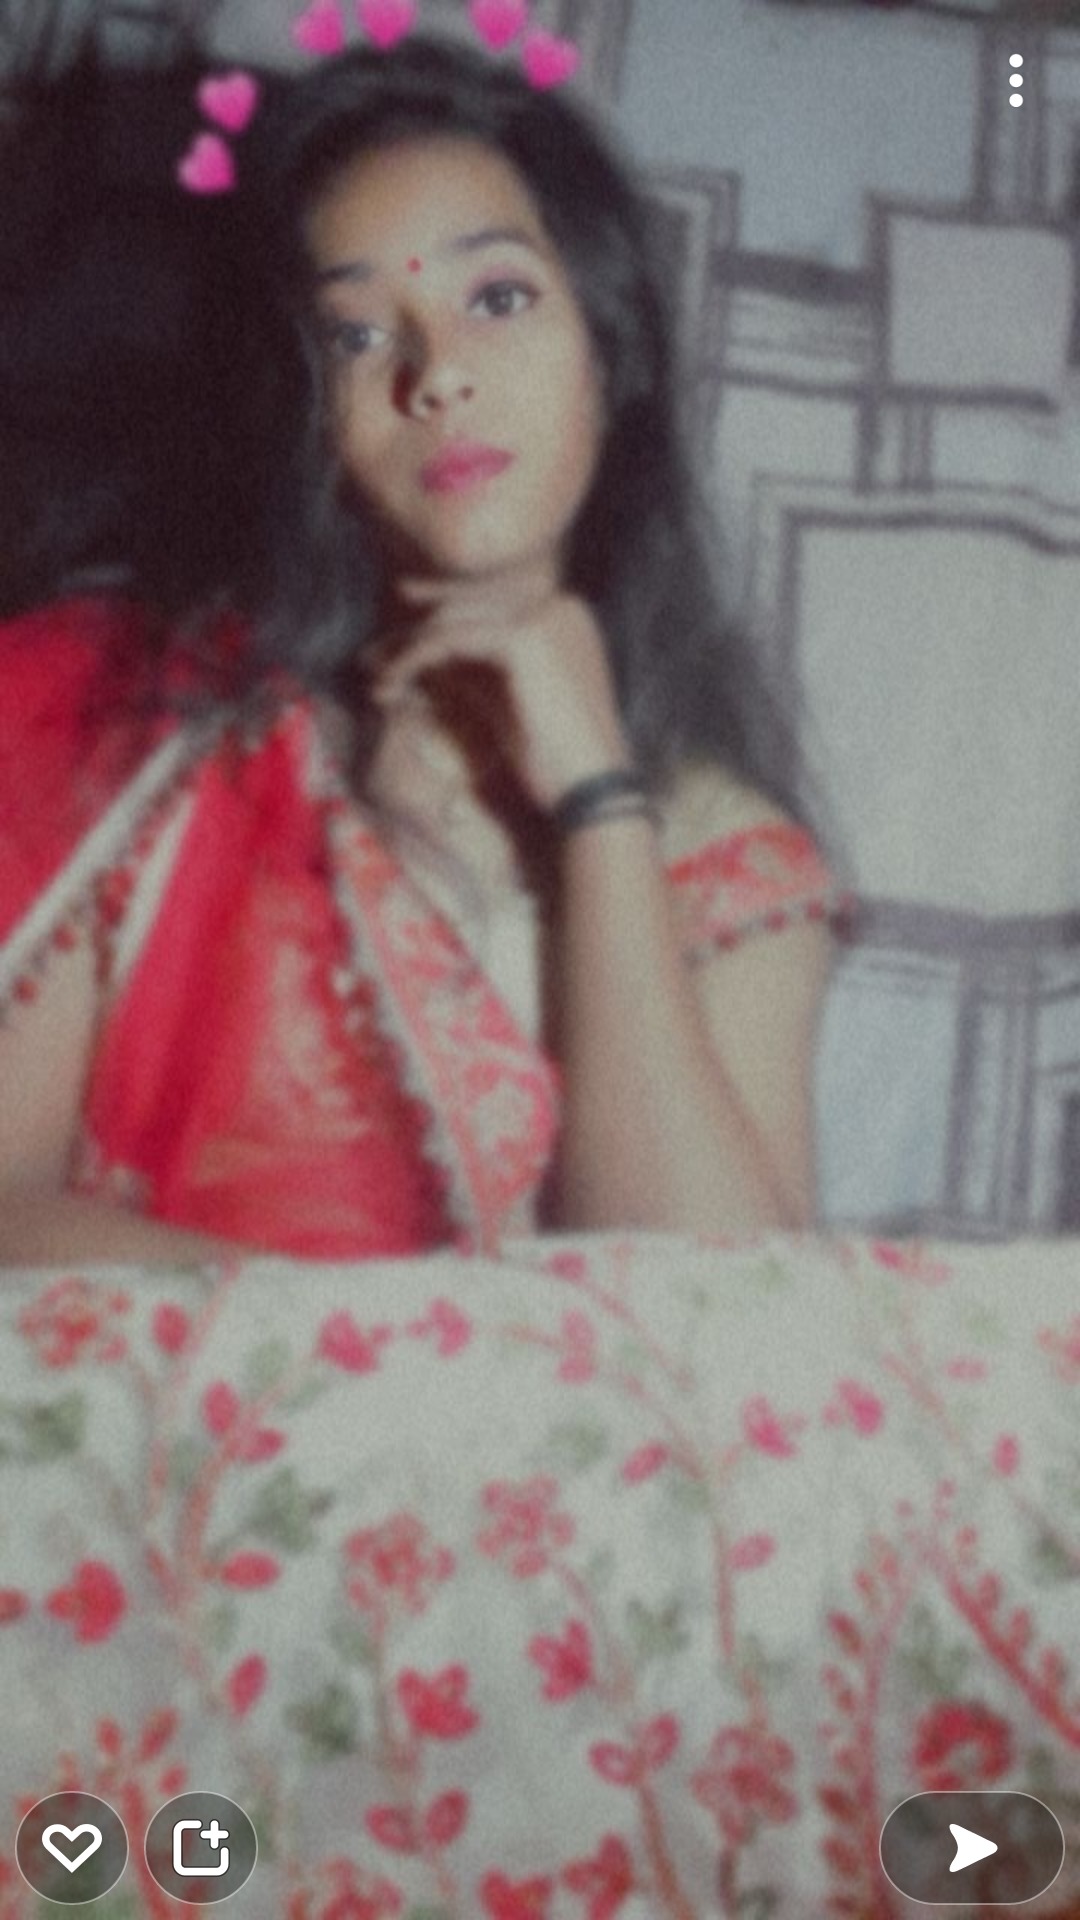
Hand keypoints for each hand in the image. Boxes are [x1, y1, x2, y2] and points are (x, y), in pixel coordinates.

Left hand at [372, 578, 633, 813]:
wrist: (591, 791)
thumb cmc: (554, 758)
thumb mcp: (506, 700)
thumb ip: (473, 669)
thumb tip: (423, 654)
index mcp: (564, 615)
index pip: (487, 604)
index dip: (437, 619)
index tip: (396, 646)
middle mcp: (559, 604)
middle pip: (467, 605)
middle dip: (415, 633)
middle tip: (373, 658)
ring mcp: (544, 615)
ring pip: (453, 619)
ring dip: (406, 650)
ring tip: (377, 682)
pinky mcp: (524, 637)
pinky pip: (450, 639)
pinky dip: (414, 660)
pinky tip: (391, 686)